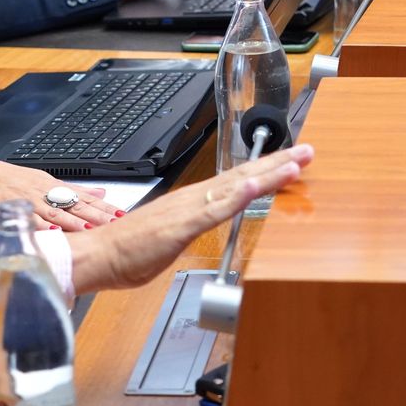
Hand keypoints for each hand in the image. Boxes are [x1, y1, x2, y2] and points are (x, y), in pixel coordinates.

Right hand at [0, 158, 116, 229]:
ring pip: (56, 211)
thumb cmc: (9, 181)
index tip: (124, 215)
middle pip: (76, 205)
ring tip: (92, 229)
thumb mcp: (45, 181)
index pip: (85, 198)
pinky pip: (30, 218)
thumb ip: (74, 190)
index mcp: (54, 186)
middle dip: (97, 215)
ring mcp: (30, 199)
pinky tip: (54, 232)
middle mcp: (46, 191)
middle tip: (117, 223)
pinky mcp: (14, 208)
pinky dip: (43, 225)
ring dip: (74, 221)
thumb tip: (101, 193)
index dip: (105, 207)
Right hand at [68, 144, 312, 292]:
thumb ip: (192, 228)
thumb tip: (207, 224)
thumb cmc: (128, 250)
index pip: (239, 181)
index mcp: (194, 202)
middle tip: (308, 150)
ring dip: (267, 173)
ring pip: (236, 186)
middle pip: (244, 176)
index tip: (292, 160)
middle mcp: (194, 198)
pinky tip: (257, 186)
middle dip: (278, 162)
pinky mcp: (182, 225)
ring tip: (295, 162)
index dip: (267, 170)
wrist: (97, 255)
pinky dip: (238, 196)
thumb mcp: (170, 238)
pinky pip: (215, 209)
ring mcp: (189, 209)